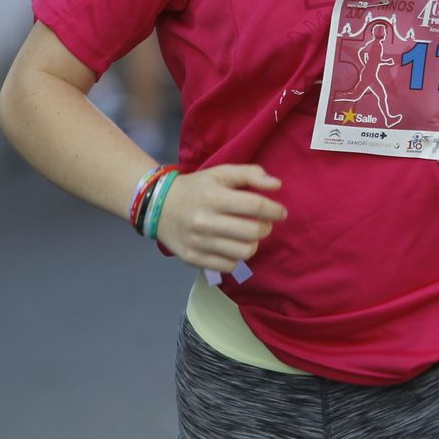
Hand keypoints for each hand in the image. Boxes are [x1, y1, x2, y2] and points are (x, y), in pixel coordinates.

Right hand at [156, 164, 286, 272]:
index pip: (255, 205)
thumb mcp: (220, 173)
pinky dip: (236, 257)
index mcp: (213, 196)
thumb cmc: (197, 188)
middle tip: (262, 223)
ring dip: (253, 243)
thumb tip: (277, 185)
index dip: (274, 210)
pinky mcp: (193, 258)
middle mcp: (204, 220)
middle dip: (265, 227)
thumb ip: (250, 174)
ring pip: (244, 252)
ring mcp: (198, 242)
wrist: (158, 206)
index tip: (280, 212)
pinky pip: (229, 266)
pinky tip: (231, 246)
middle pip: (253, 232)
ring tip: (248, 235)